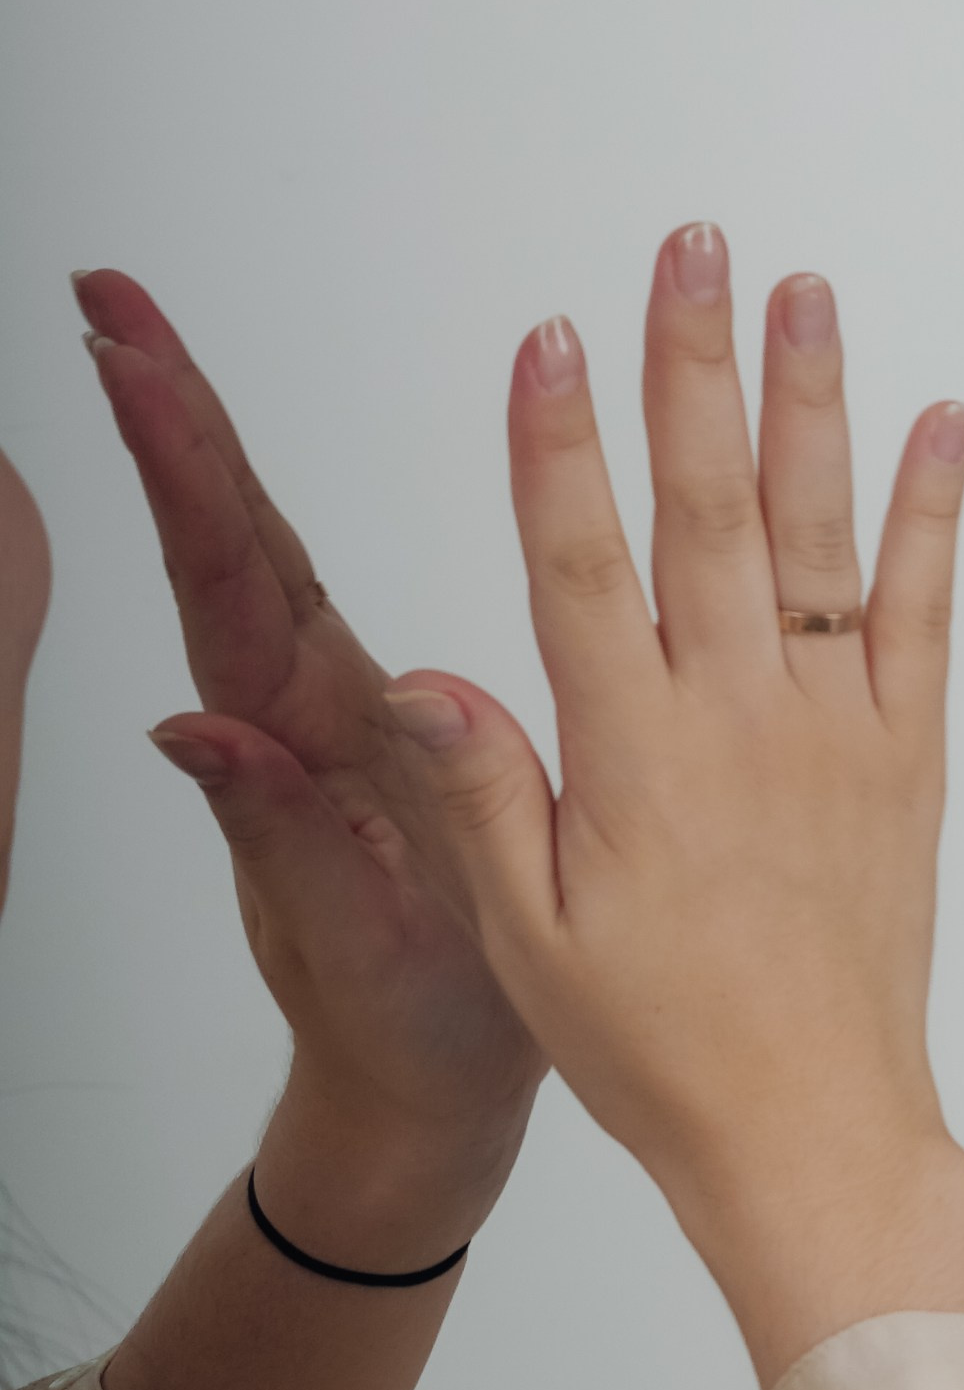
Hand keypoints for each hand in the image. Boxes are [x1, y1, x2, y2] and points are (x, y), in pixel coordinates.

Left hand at [76, 272, 540, 1250]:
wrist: (430, 1092)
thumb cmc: (411, 1025)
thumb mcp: (354, 940)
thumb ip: (275, 833)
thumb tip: (186, 735)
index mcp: (296, 742)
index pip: (223, 575)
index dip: (177, 457)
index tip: (127, 355)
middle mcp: (290, 712)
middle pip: (221, 534)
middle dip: (165, 407)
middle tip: (107, 297)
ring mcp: (312, 715)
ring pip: (248, 552)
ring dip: (193, 441)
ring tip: (141, 341)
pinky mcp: (348, 725)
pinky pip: (294, 595)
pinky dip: (255, 511)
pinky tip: (229, 465)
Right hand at [379, 230, 963, 1389]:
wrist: (812, 1135)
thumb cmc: (660, 1051)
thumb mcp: (527, 939)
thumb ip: (479, 797)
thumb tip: (421, 675)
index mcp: (631, 755)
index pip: (580, 565)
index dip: (559, 445)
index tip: (552, 336)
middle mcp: (739, 719)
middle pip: (707, 509)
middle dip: (692, 367)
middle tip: (695, 245)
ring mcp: (836, 731)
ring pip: (819, 535)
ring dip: (810, 403)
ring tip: (803, 287)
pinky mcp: (910, 761)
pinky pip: (926, 616)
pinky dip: (935, 516)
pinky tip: (942, 421)